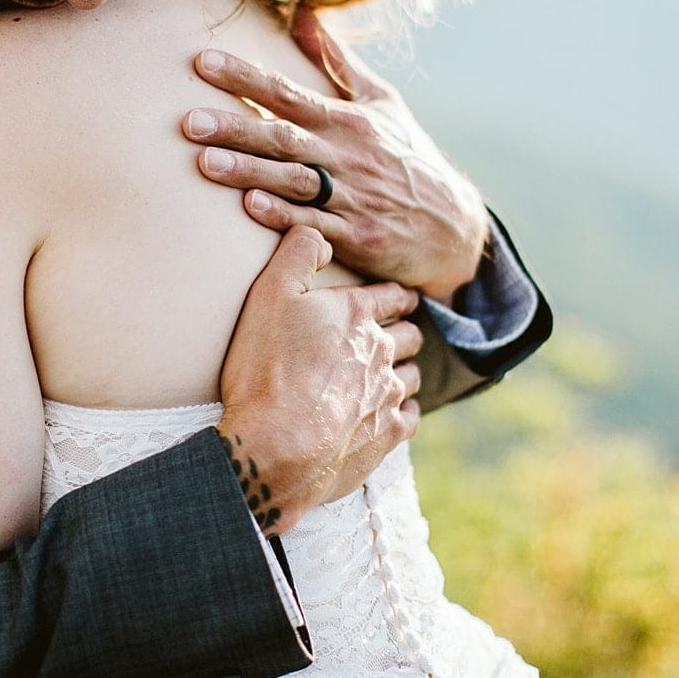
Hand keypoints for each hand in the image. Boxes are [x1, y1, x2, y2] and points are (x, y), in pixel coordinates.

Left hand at [185, 8, 489, 303]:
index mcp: (346, 119)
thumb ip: (335, 59)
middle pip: (282, 137)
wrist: (453, 226)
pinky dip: (284, 216)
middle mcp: (345, 155)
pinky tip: (251, 207)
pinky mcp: (355, 237)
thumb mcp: (381, 101)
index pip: (286, 92)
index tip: (202, 63)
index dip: (244, 77)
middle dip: (234, 127)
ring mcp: (351, 197)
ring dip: (249, 172)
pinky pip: (314, 224)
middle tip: (188, 121)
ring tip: (205, 163)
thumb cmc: (407, 157)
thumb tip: (299, 10)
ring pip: (292, 180)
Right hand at [218, 226, 422, 534]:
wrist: (274, 446)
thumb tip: (319, 231)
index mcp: (355, 315)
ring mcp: (387, 395)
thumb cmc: (266, 369)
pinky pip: (411, 417)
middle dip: (405, 331)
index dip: (395, 295)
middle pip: (410, 334)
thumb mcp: (269, 295)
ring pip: (412, 375)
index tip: (398, 298)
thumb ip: (296, 254)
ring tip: (390, 374)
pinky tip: (391, 412)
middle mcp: (381, 352)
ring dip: (403, 371)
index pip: (391, 296)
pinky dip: (404, 411)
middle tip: (395, 333)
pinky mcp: (387, 435)